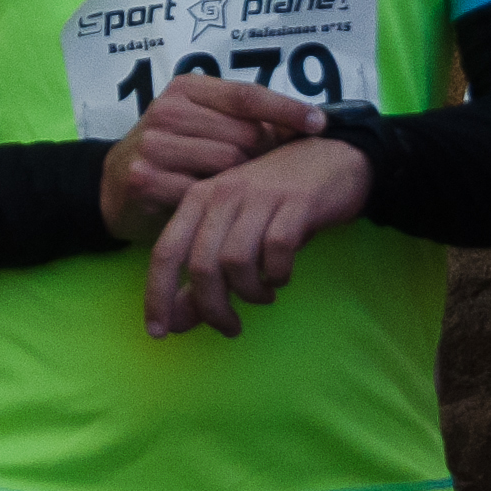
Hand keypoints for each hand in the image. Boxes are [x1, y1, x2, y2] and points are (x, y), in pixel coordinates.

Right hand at [100, 71, 321, 241]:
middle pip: (244, 133)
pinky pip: (204, 193)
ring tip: (234, 190)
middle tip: (262, 174)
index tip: (320, 123)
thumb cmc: (173, 152)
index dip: (288, 108)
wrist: (113, 185)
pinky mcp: (146, 178)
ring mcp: (154, 144)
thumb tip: (309, 124)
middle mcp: (168, 110)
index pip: (247, 94)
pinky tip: (214, 206)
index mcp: (187, 88)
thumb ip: (243, 120)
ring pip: (228, 163)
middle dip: (263, 155)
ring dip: (241, 181)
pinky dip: (216, 203)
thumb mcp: (202, 123)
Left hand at [145, 136, 371, 339]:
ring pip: (237, 261)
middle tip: (230, 326)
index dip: (157, 295)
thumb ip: (202, 278)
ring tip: (263, 294)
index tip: (158, 332)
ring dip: (249, 292)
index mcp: (199, 198)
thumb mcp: (233, 232)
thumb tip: (176, 323)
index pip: (165, 251)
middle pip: (202, 265)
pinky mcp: (297, 201)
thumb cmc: (276, 201)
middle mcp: (224, 193)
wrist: (333, 159)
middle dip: (213, 308)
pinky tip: (281, 276)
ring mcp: (260, 195)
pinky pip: (277, 250)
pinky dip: (278, 274)